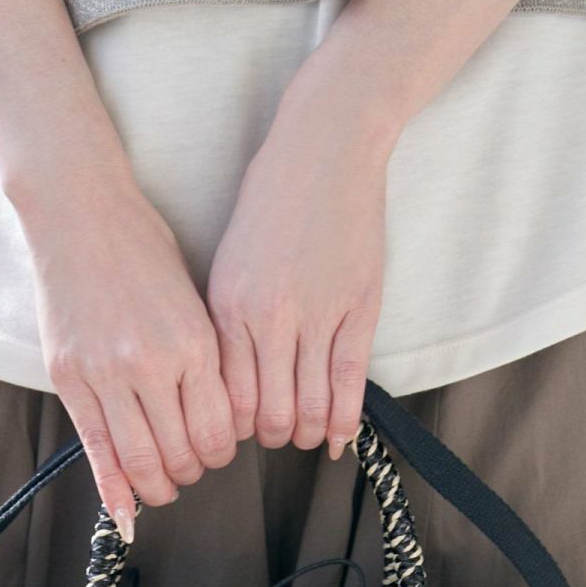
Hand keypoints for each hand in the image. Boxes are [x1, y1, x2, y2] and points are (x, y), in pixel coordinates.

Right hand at [21, 168, 236, 536]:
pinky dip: (111, 489)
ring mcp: (106, 373)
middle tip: (188, 470)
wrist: (80, 214)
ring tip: (160, 484)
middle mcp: (152, 364)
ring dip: (155, 485)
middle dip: (189, 473)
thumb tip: (216, 422)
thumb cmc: (144, 250)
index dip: (220, 454)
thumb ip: (205, 362)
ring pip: (139, 461)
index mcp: (194, 344)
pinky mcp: (69, 377)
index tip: (215, 451)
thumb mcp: (193, 303)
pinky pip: (95, 448)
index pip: (217, 431)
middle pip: (180, 453)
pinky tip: (124, 514)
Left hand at [206, 72, 391, 457]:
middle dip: (270, 437)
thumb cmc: (273, 201)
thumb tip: (231, 384)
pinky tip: (337, 438)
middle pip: (266, 411)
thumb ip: (229, 322)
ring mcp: (317, 315)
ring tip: (305, 436)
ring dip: (306, 432)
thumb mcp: (230, 262)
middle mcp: (269, 317)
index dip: (233, 427)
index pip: (226, 395)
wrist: (325, 148)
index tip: (239, 431)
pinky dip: (343, 420)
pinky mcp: (359, 309)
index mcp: (228, 306)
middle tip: (276, 438)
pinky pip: (349, 382)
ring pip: (309, 405)